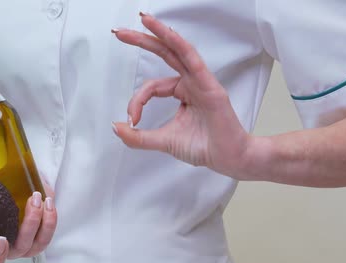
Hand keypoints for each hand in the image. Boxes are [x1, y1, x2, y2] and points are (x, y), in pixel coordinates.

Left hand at [111, 13, 251, 177]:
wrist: (228, 159)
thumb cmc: (204, 147)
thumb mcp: (163, 141)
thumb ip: (138, 136)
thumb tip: (116, 127)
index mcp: (182, 92)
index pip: (152, 87)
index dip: (137, 101)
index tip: (132, 120)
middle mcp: (191, 83)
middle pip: (163, 54)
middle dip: (142, 41)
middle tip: (120, 32)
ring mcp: (200, 82)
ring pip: (177, 51)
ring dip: (159, 34)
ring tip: (143, 20)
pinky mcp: (209, 87)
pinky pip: (192, 60)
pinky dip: (179, 45)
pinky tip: (167, 33)